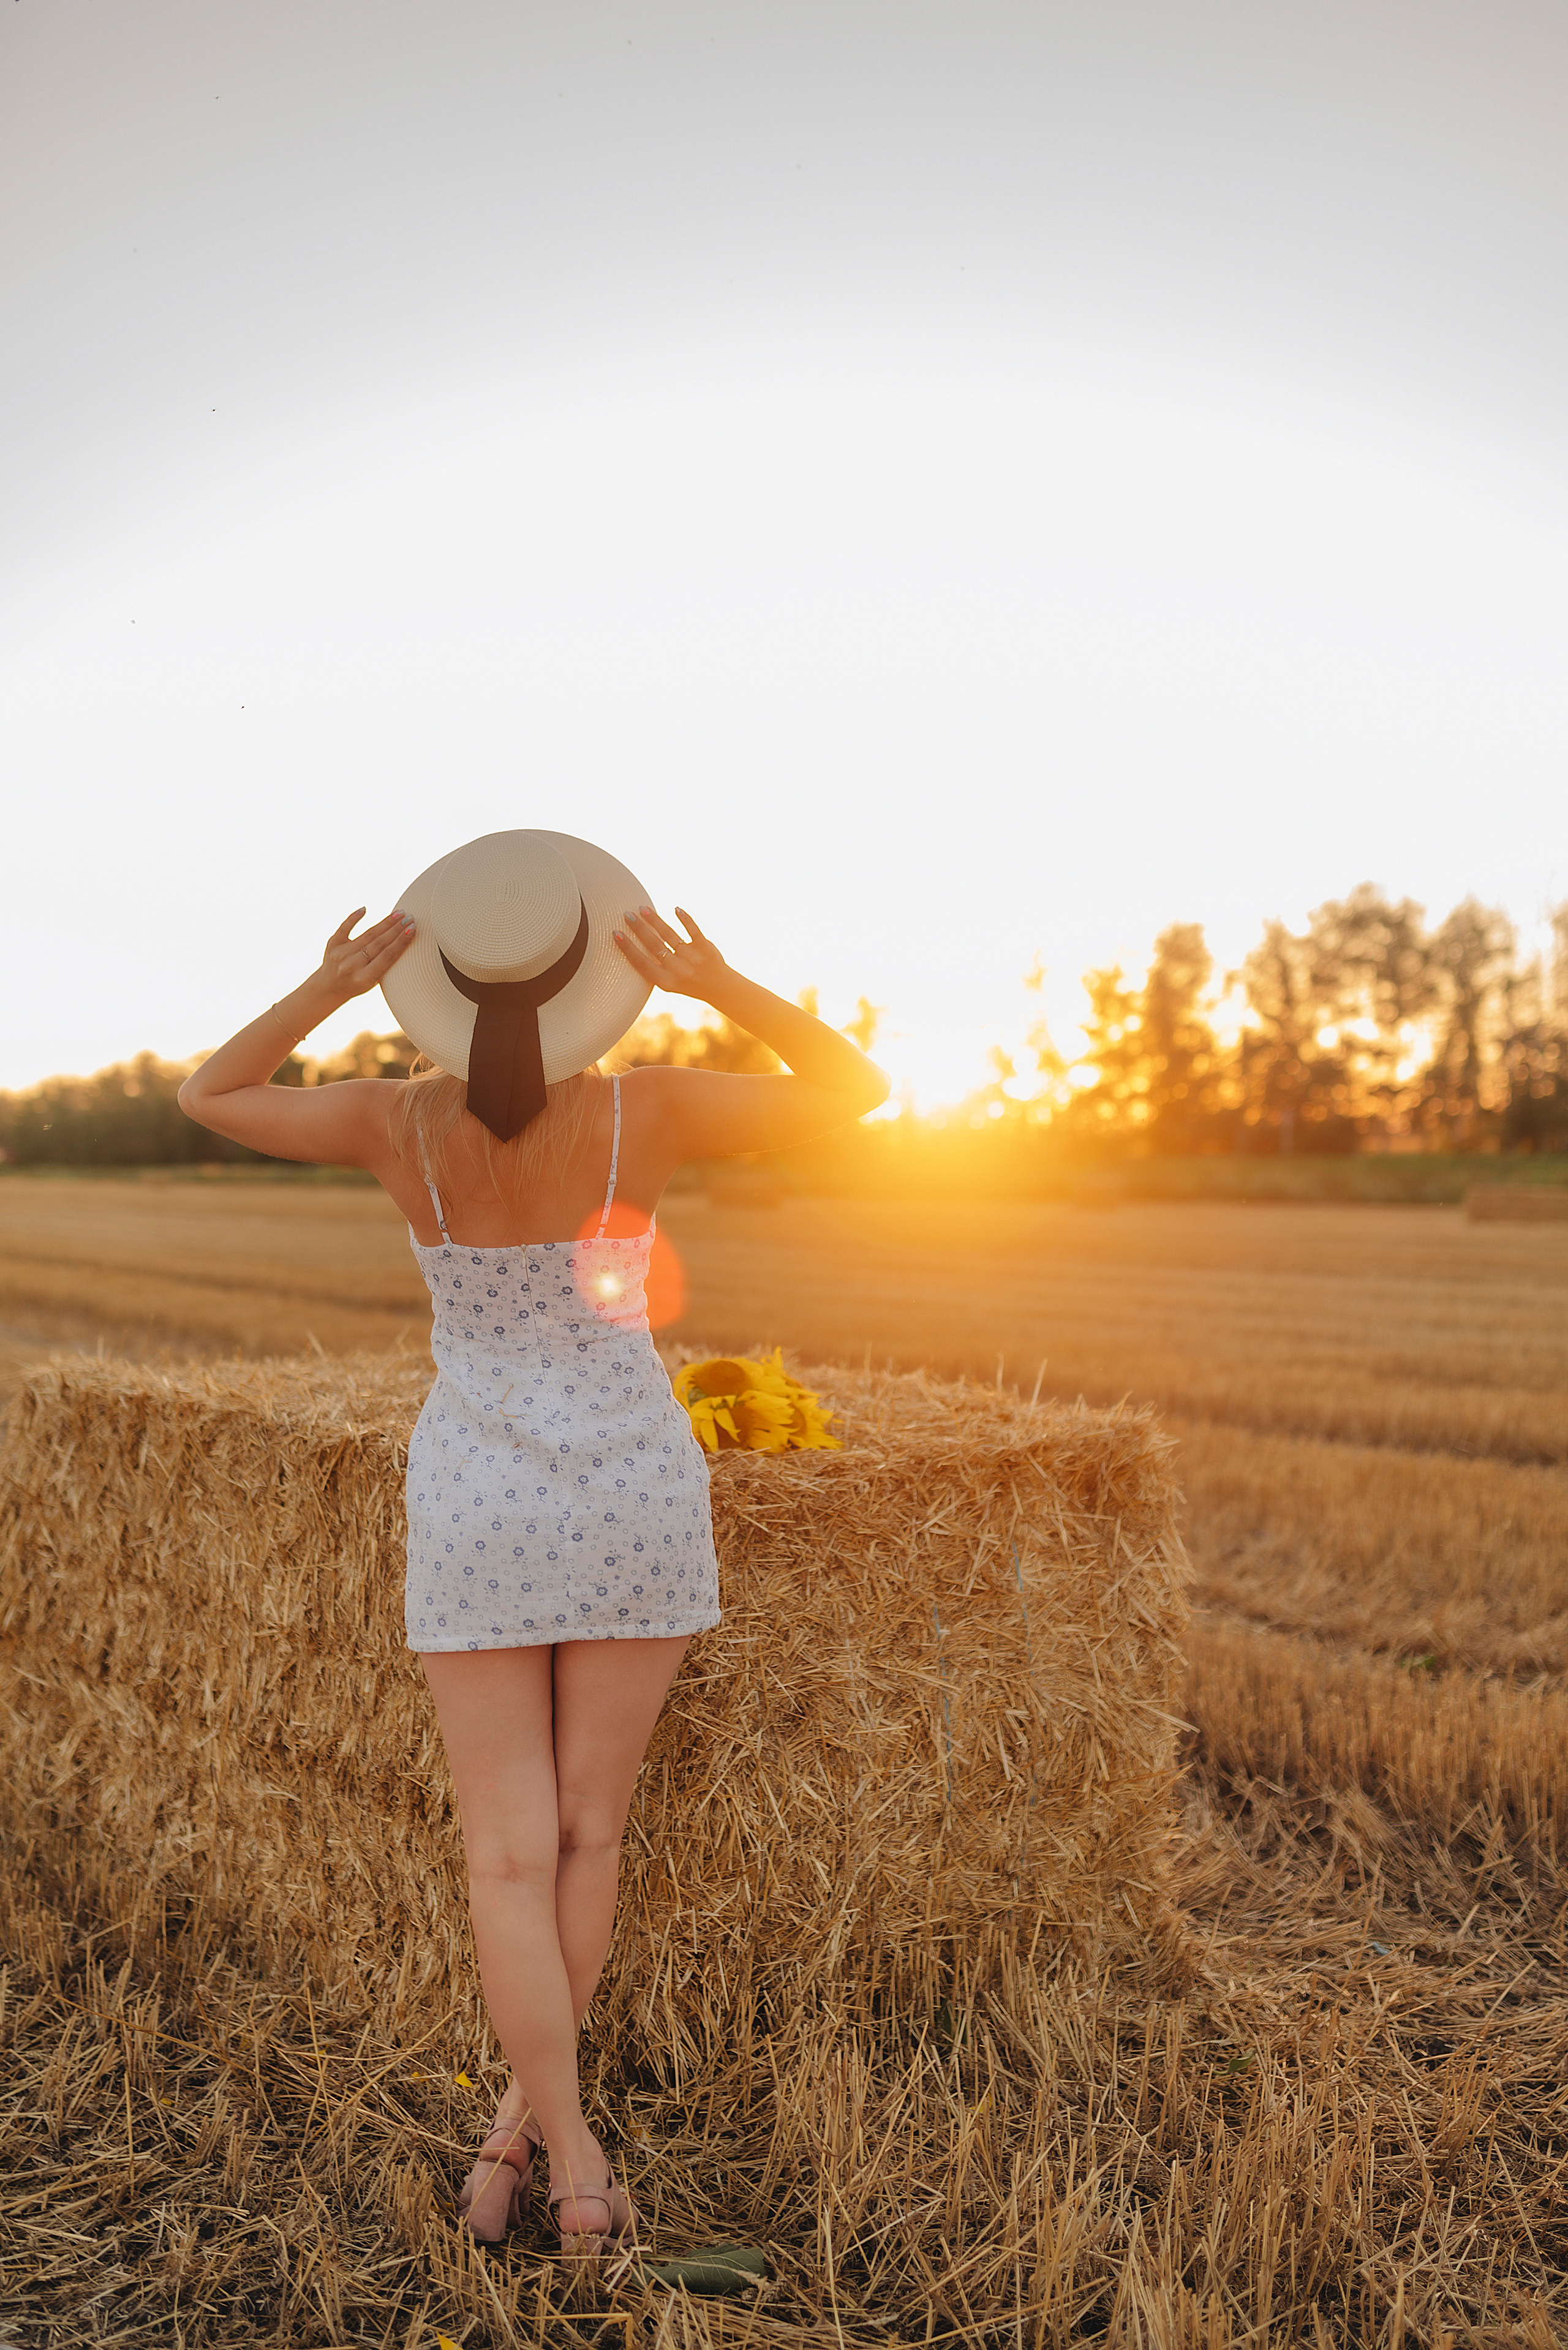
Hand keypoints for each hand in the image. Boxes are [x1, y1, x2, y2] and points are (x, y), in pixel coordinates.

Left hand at [318, 907, 415, 1000]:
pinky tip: (365, 909)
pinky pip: (345, 927)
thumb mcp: (372, 982)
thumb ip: (384, 966)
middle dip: (396, 929)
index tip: (412, 929)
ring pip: (367, 934)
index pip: (387, 955)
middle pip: (379, 943)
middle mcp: (351, 965)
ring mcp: (340, 954)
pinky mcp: (332, 944)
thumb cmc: (357, 984)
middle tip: (410, 918)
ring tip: (398, 914)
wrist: (329, 988)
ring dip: (385, 923)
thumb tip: (403, 941)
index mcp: (364, 978)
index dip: (401, 941)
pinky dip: (354, 917)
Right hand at [614, 906, 728, 1002]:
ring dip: (655, 920)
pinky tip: (676, 909)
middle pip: (654, 945)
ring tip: (644, 909)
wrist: (718, 987)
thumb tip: (634, 942)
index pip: (641, 962)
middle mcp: (678, 970)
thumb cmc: (686, 981)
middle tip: (627, 915)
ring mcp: (692, 958)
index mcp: (665, 981)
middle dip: (639, 928)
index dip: (628, 948)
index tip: (616, 933)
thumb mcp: (668, 981)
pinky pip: (692, 930)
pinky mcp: (705, 947)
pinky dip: (684, 918)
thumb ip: (654, 966)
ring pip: (670, 934)